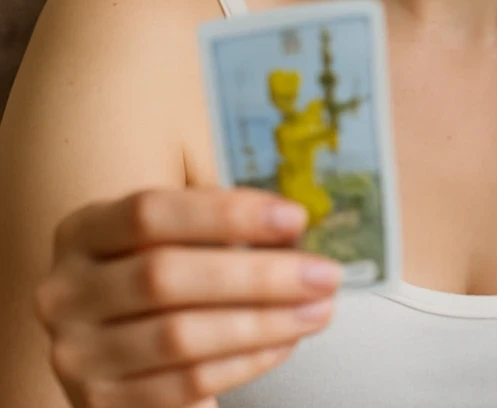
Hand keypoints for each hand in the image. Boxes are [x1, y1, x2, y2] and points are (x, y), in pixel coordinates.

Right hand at [34, 187, 343, 407]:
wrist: (114, 340)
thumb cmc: (158, 269)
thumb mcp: (170, 232)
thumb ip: (217, 221)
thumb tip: (293, 225)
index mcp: (83, 231)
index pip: (151, 213)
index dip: (227, 214)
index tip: (295, 218)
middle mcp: (67, 292)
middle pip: (166, 278)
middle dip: (259, 275)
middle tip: (323, 273)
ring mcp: (79, 354)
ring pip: (180, 337)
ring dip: (264, 322)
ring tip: (318, 308)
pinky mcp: (104, 404)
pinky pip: (186, 384)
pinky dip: (246, 362)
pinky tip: (285, 341)